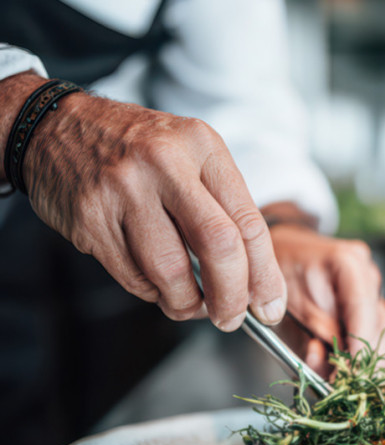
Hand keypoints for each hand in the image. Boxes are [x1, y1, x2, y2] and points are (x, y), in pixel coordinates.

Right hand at [2, 73, 285, 329]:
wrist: (54, 125)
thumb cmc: (136, 148)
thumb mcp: (189, 154)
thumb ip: (222, 208)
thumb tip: (255, 281)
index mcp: (200, 144)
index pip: (248, 222)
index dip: (265, 274)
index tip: (269, 305)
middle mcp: (164, 162)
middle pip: (218, 247)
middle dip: (232, 297)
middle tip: (231, 318)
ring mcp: (123, 189)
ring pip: (171, 272)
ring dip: (187, 303)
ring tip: (191, 305)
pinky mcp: (90, 218)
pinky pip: (132, 276)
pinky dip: (152, 292)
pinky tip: (156, 284)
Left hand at [268, 223, 384, 372]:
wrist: (282, 248)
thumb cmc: (280, 269)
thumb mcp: (287, 301)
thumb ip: (312, 331)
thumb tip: (330, 361)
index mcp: (349, 263)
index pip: (365, 312)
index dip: (360, 349)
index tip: (350, 377)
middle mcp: (368, 273)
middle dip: (367, 363)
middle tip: (345, 387)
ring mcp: (372, 287)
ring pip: (384, 334)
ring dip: (365, 362)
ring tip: (340, 379)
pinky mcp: (369, 302)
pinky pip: (374, 332)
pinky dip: (360, 353)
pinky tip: (341, 366)